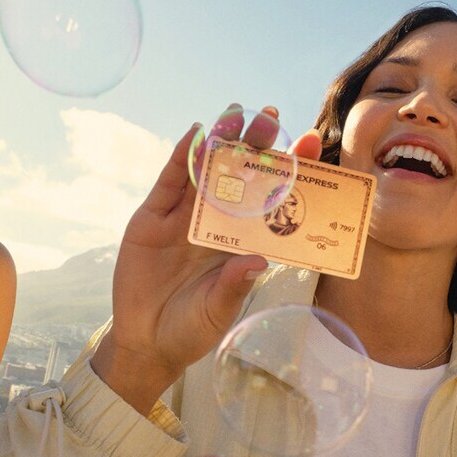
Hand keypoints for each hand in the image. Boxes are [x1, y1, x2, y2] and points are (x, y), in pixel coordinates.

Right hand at [92, 104, 321, 412]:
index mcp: (243, 241)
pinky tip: (195, 135)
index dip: (290, 171)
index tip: (310, 142)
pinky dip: (181, 158)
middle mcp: (218, 222)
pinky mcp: (153, 218)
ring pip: (206, 171)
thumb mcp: (217, 312)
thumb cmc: (191, 329)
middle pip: (240, 176)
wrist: (146, 342)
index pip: (272, 199)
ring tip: (236, 114)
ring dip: (220, 141)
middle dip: (256, 145)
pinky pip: (169, 182)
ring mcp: (184, 217)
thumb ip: (233, 286)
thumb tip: (258, 260)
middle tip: (271, 116)